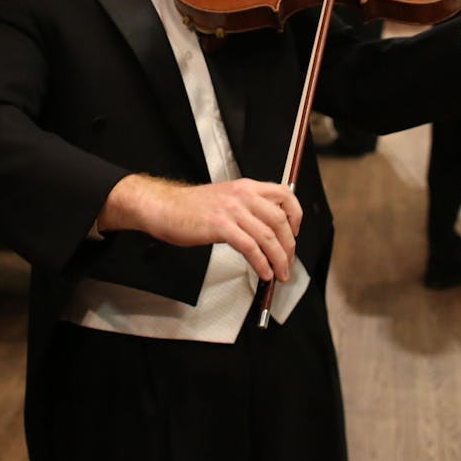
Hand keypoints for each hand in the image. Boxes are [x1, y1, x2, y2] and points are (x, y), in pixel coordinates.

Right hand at [97, 175, 302, 281]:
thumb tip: (269, 230)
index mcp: (247, 186)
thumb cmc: (192, 207)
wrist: (165, 208)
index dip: (296, 216)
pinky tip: (263, 273)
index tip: (295, 233)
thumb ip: (248, 207)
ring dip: (279, 259)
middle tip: (288, 261)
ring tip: (280, 273)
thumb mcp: (226, 198)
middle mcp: (243, 195)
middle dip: (289, 246)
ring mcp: (232, 210)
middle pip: (280, 220)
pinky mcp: (221, 227)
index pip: (285, 194)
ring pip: (268, 236)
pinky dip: (261, 263)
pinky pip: (250, 248)